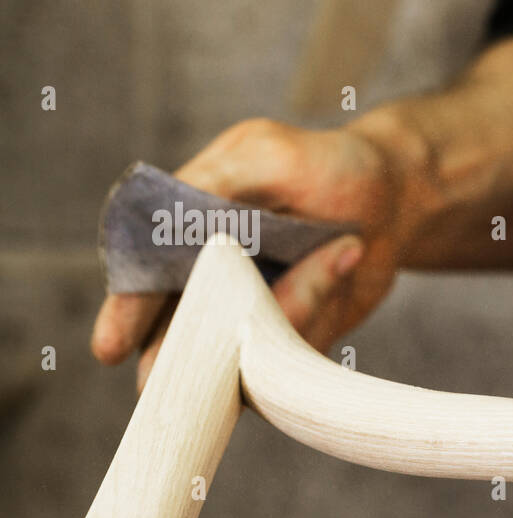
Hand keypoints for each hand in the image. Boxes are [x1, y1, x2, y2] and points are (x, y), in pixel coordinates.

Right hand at [90, 117, 405, 390]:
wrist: (397, 199)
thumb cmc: (328, 166)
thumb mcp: (267, 154)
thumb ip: (213, 185)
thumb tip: (170, 225)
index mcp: (185, 232)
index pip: (144, 278)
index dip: (127, 313)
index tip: (111, 348)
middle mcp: (209, 283)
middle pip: (181, 338)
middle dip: (188, 355)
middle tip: (199, 362)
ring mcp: (250, 318)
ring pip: (244, 351)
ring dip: (295, 304)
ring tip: (340, 247)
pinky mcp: (291, 344)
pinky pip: (292, 357)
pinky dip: (321, 313)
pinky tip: (344, 260)